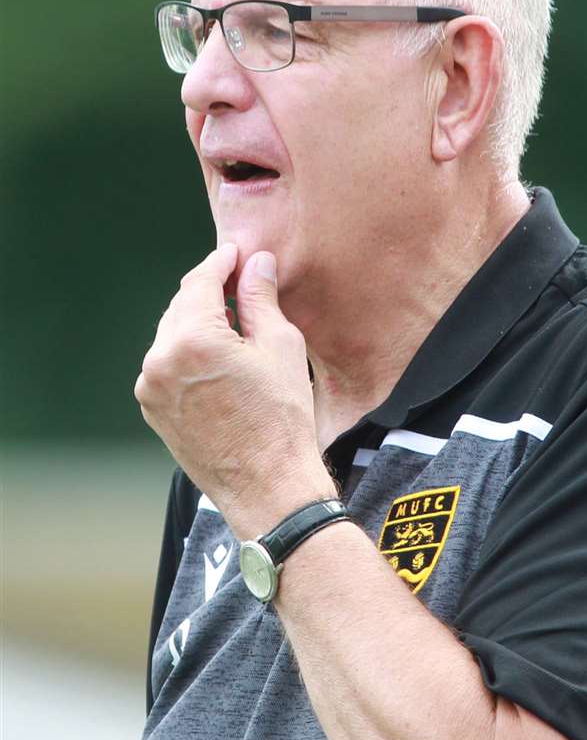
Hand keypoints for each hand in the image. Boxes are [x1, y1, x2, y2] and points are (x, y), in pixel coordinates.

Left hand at [135, 244, 334, 536]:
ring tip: (236, 324)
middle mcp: (160, 361)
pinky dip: (190, 353)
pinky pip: (168, 366)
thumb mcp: (280, 347)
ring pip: (172, 336)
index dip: (222, 263)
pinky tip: (221, 358)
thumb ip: (261, 299)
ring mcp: (151, 388)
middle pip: (182, 307)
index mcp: (192, 340)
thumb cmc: (282, 419)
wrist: (268, 485)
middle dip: (210, 292)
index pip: (202, 282)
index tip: (237, 254)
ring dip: (199, 323)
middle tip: (241, 283)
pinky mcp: (154, 409)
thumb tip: (256, 263)